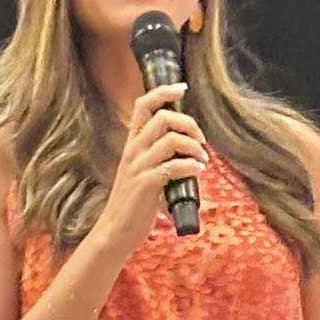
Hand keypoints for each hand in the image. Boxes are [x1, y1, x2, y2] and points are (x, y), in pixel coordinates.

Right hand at [96, 83, 208, 258]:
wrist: (116, 232)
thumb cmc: (133, 205)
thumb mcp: (142, 174)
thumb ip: (159, 159)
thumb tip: (188, 153)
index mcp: (132, 145)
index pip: (143, 105)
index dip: (163, 92)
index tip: (182, 88)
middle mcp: (134, 151)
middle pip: (163, 118)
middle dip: (189, 123)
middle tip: (201, 141)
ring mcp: (139, 167)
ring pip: (171, 140)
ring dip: (194, 147)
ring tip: (203, 160)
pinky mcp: (146, 184)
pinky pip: (173, 166)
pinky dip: (191, 166)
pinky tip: (198, 172)